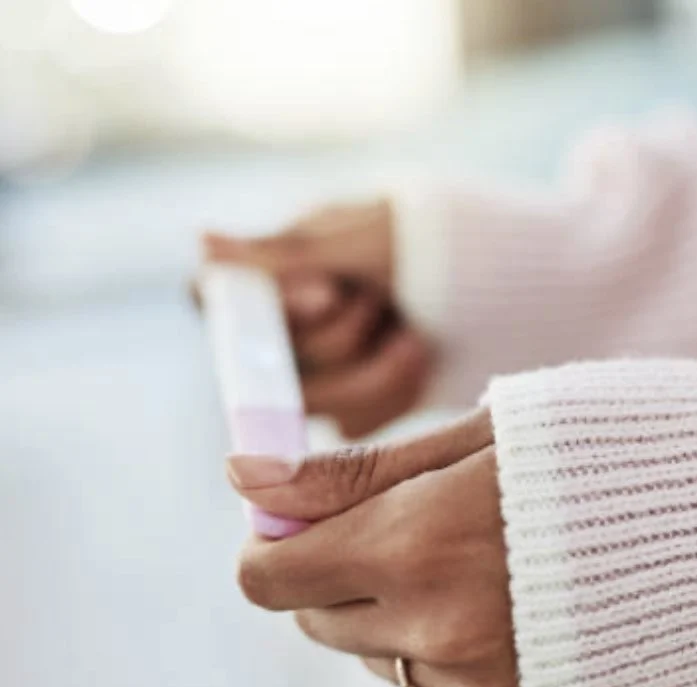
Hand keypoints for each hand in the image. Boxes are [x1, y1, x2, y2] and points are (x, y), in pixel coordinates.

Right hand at [202, 200, 430, 437]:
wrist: (481, 274)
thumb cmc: (412, 239)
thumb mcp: (354, 240)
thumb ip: (285, 256)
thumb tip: (203, 246)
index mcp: (268, 279)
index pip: (221, 304)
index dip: (275, 308)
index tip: (328, 291)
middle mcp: (281, 332)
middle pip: (271, 368)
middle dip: (342, 335)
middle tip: (378, 299)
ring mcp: (317, 376)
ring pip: (318, 406)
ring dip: (375, 364)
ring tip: (408, 329)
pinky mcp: (354, 409)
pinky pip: (357, 425)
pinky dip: (396, 387)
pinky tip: (416, 354)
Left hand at [226, 409, 533, 686]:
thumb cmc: (613, 452)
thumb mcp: (483, 433)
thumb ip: (358, 471)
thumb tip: (245, 480)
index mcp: (415, 545)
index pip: (269, 577)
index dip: (275, 542)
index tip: (310, 513)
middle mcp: (439, 631)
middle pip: (319, 623)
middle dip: (339, 573)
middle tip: (410, 521)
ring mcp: (486, 685)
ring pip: (388, 659)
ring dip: (403, 614)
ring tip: (484, 558)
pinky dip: (464, 650)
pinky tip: (525, 603)